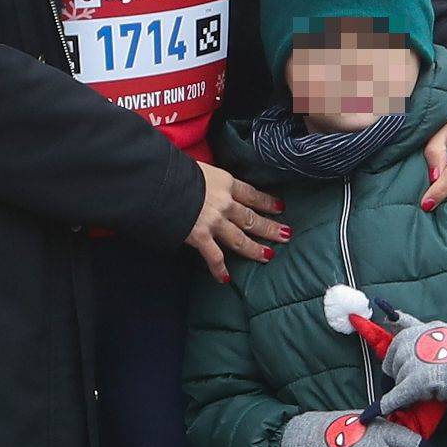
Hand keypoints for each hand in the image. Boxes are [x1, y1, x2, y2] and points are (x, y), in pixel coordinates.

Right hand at [185, 162, 288, 283]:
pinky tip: (225, 279)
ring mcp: (215, 222)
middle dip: (270, 227)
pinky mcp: (202, 237)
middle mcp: (226, 203)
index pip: (251, 194)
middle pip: (252, 218)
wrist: (161, 182)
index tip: (279, 207)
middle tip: (286, 235)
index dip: (266, 202)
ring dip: (255, 249)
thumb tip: (202, 183)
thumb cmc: (175, 170)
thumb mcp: (198, 167)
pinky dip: (220, 269)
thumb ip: (206, 180)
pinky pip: (214, 257)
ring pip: (241, 239)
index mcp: (225, 183)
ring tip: (268, 255)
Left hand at [378, 312, 446, 425]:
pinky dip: (391, 402)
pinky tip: (385, 408)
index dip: (394, 348)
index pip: (404, 331)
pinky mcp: (425, 378)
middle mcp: (429, 337)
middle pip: (397, 353)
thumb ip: (422, 333)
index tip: (377, 347)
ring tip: (427, 393)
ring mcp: (427, 356)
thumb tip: (392, 318)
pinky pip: (399, 392)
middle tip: (413, 384)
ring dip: (404, 388)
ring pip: (398, 374)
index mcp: (435, 329)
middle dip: (398, 371)